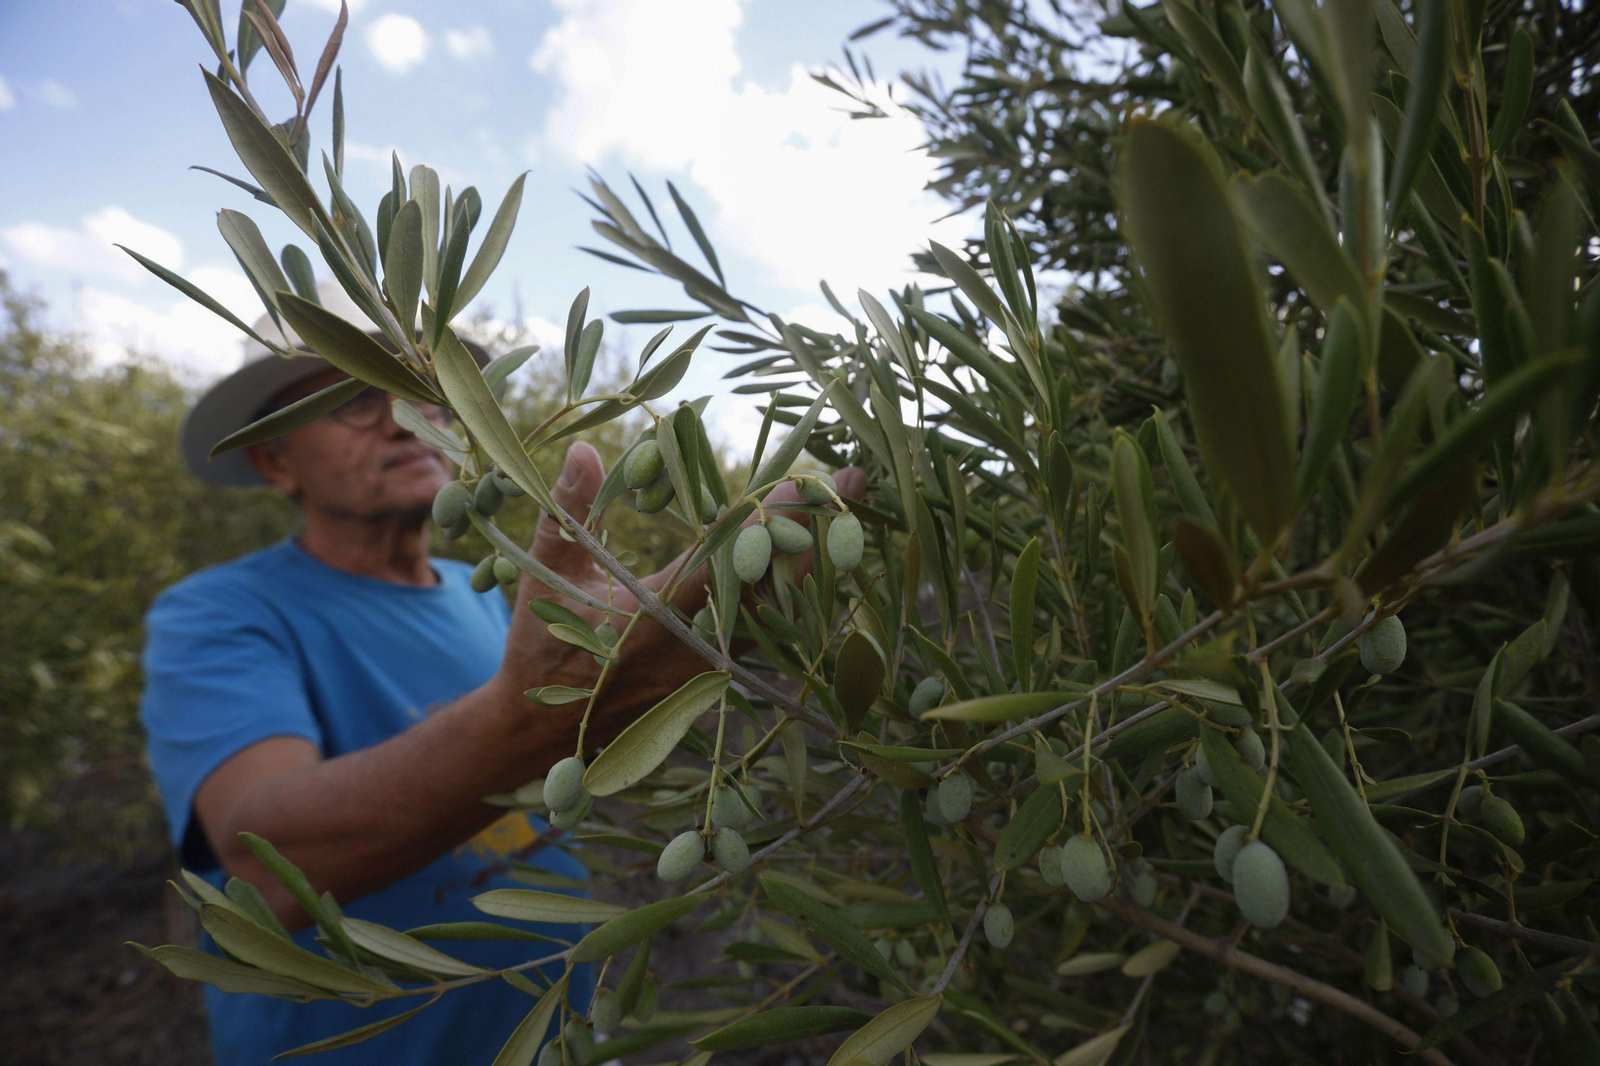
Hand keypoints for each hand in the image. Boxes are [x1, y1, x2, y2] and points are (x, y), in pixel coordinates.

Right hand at [496, 442, 864, 746]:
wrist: (546, 730)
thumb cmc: (543, 647)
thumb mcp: (549, 575)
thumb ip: (571, 513)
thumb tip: (583, 451)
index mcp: (652, 616)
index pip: (725, 561)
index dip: (768, 524)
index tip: (805, 482)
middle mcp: (695, 645)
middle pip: (776, 586)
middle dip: (817, 532)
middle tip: (856, 482)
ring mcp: (714, 667)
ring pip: (784, 614)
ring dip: (817, 563)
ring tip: (853, 511)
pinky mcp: (721, 679)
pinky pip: (775, 635)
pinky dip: (801, 596)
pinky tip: (825, 560)